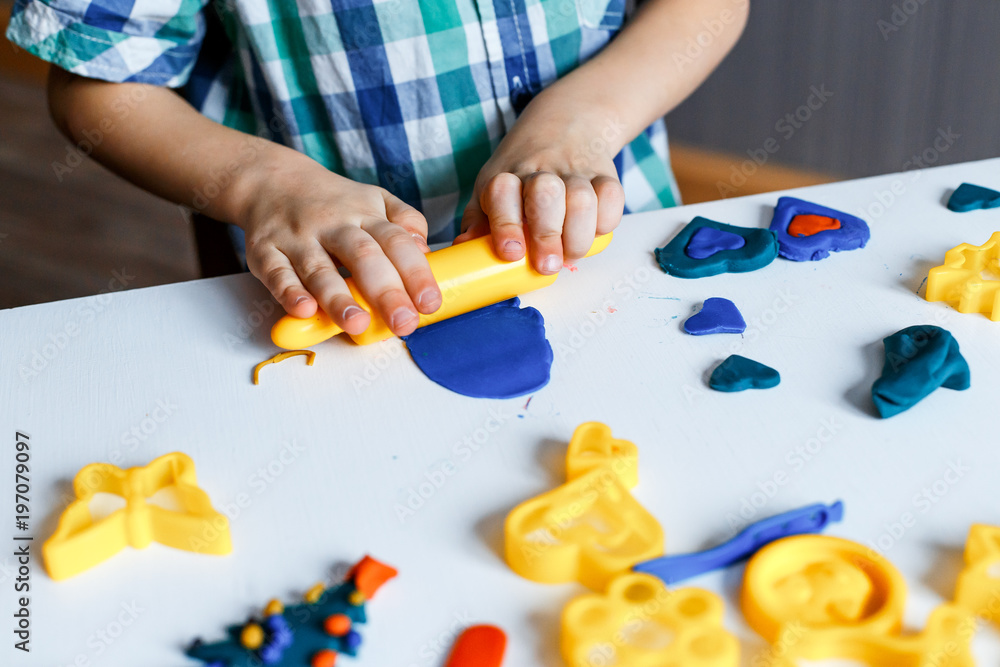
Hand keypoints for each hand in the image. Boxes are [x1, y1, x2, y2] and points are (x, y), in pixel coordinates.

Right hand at [238, 151, 441, 336]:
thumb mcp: (375, 200)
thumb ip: (406, 222)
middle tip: (403, 323)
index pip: (396, 242)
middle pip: (363, 256)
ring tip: (357, 323)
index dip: (415, 273)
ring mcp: (298, 238)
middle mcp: (333, 225)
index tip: (429, 302)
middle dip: (386, 292)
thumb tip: (426, 252)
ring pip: (319, 269)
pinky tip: (304, 310)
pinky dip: (289, 292)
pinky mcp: (265, 251)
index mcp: (365, 215)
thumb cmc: (334, 202)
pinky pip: (276, 273)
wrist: (272, 180)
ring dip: (338, 297)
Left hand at [456, 96, 624, 273]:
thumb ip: (478, 221)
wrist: (566, 123)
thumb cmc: (521, 171)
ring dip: (578, 236)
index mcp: (505, 176)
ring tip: (570, 254)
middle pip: (545, 197)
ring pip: (582, 200)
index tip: (512, 252)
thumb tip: (462, 249)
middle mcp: (539, 170)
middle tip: (548, 266)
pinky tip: (594, 231)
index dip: (506, 225)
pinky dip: (606, 220)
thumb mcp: (491, 189)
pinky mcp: (604, 173)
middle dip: (547, 236)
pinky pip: (612, 197)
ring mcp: (574, 170)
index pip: (502, 195)